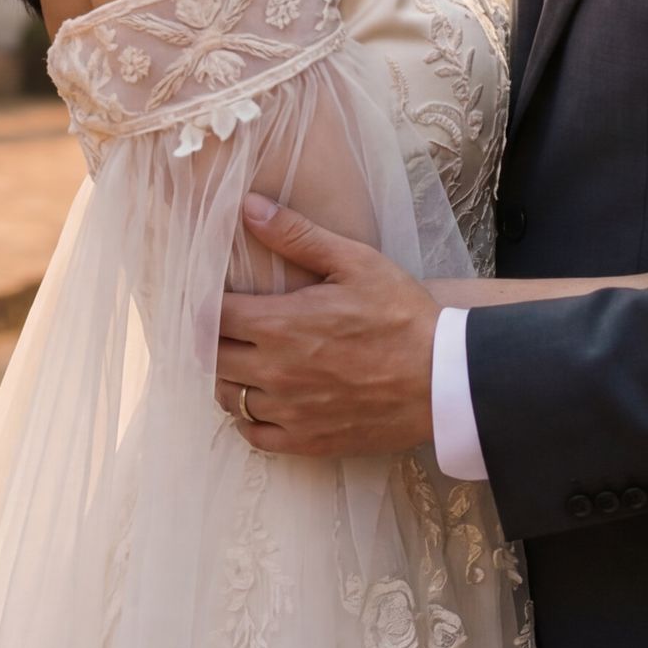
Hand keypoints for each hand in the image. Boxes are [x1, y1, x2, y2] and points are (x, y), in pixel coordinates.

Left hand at [214, 195, 438, 458]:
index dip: (204, 304)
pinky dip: (248, 419)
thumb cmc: (402, 316)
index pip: (211, 316)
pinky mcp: (306, 440)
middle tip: (226, 327)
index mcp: (279, 323)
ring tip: (244, 361)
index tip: (212, 296)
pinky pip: (254, 435)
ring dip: (228, 377)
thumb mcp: (355, 262)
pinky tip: (263, 401)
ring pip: (228, 397)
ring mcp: (288, 410)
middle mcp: (274, 371)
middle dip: (212, 339)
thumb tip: (249, 207)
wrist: (443, 379)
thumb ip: (296, 235)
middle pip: (211, 358)